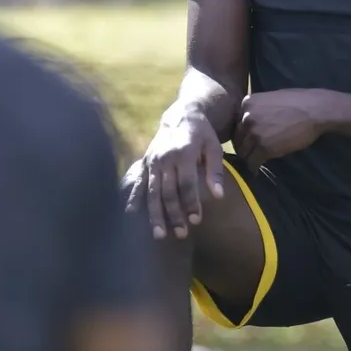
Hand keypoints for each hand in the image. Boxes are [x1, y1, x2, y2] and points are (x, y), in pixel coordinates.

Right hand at [125, 109, 224, 239]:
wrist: (180, 116)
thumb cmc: (201, 134)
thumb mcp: (214, 147)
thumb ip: (215, 171)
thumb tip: (218, 196)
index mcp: (183, 153)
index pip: (187, 183)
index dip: (191, 203)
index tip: (196, 220)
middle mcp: (165, 159)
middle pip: (167, 191)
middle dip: (174, 214)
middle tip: (181, 234)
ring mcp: (152, 162)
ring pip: (152, 192)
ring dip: (155, 215)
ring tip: (159, 235)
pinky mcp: (144, 163)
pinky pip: (138, 183)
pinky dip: (134, 199)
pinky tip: (131, 215)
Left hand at [234, 89, 337, 169]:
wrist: (315, 110)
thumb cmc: (299, 102)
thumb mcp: (271, 98)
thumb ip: (258, 109)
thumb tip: (252, 120)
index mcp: (246, 103)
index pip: (237, 124)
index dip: (243, 135)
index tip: (248, 142)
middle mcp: (246, 117)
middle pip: (238, 139)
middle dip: (244, 148)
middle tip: (251, 155)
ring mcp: (254, 133)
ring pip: (244, 152)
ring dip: (249, 159)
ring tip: (255, 163)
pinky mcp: (264, 147)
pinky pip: (253, 162)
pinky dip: (254, 168)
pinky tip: (258, 170)